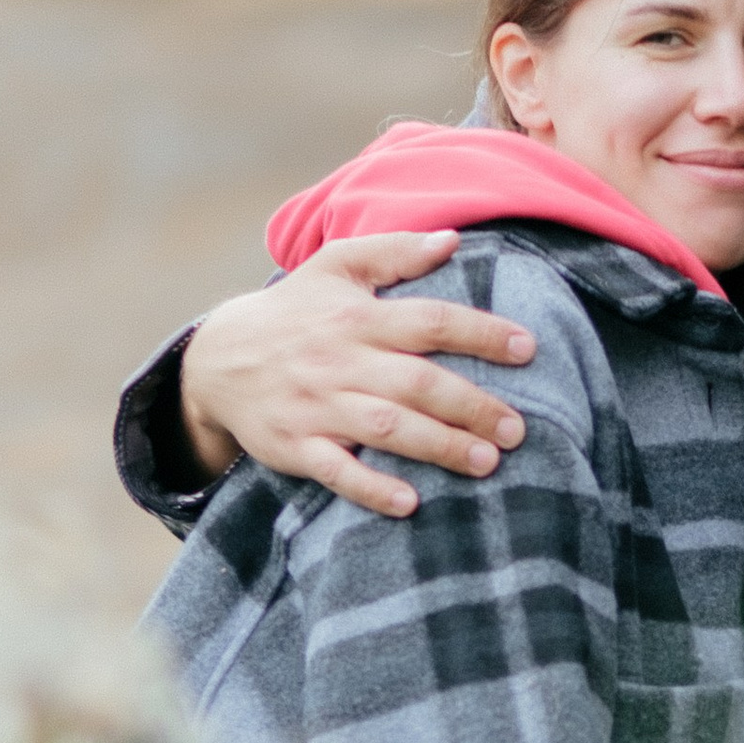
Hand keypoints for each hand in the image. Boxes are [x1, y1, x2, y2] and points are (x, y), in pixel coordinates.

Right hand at [176, 230, 537, 515]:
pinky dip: (371, 488)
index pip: (429, 321)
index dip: (480, 333)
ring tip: (487, 463)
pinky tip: (410, 503)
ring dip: (439, 446)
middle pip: (416, 382)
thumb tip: (451, 240)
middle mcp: (340, 361)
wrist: (216, 359)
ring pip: (386, 427)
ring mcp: (316, 406)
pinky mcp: (295, 446)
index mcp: (357, 318)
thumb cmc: (293, 311)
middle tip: (516, 429)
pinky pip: (336, 471)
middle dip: (471, 405)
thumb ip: (393, 252)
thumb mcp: (334, 266)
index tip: (527, 348)